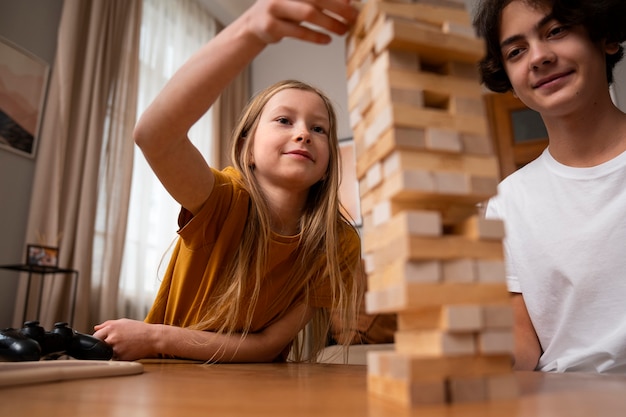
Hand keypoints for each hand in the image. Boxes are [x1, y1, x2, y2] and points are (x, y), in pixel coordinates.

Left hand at [93, 318, 160, 360]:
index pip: (95, 336)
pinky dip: (119, 356)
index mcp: (111, 328)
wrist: (152, 338)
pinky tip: (127, 350)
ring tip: (123, 346)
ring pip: (107, 353)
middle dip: (104, 345)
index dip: (99, 339)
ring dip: (111, 351)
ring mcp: (116, 348)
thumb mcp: (123, 322)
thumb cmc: (140, 329)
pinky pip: (115, 359)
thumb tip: (96, 328)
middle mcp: (112, 338)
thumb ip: (107, 324)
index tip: (102, 340)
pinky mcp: (121, 357)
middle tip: (114, 344)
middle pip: (99, 345)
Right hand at [243, 0, 358, 44]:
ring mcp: (274, 8)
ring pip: (308, 14)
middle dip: (338, 7)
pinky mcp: (271, 27)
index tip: (353, 2)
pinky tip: (327, 39)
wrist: (253, 25)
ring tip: (343, 30)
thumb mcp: (301, 0)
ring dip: (329, 23)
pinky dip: (315, 36)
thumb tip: (349, 2)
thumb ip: (321, 0)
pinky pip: (298, 32)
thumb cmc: (283, 10)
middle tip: (354, 17)